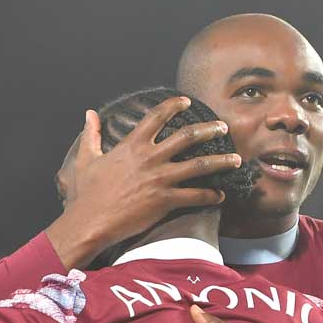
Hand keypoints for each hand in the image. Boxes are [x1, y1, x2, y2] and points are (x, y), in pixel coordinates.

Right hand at [45, 97, 241, 268]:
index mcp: (132, 145)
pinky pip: (195, 196)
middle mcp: (150, 158)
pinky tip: (221, 195)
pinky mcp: (165, 201)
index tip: (187, 102)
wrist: (91, 220)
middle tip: (224, 127)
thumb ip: (91, 134)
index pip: (157, 116)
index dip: (174, 105)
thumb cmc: (87, 192)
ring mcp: (160, 179)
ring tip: (237, 159)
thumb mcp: (86, 158)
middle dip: (209, 130)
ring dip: (221, 161)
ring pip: (199, 165)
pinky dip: (210, 195)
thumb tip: (89, 114)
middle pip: (187, 137)